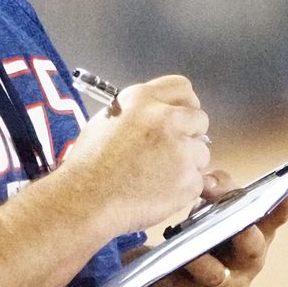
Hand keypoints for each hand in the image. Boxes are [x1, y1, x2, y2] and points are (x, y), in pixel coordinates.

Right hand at [63, 74, 213, 236]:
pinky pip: (198, 181)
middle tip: (170, 150)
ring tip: (156, 176)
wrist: (86, 199)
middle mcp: (165, 118)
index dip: (184, 104)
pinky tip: (159, 191)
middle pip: (199, 119)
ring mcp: (181, 149)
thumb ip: (138, 112)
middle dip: (189, 134)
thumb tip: (154, 117)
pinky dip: (184, 189)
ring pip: (201, 153)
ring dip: (187, 164)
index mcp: (141, 99)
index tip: (182, 116)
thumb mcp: (106, 120)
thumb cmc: (88, 165)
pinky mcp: (189, 179)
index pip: (182, 87)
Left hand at [150, 168, 287, 286]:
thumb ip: (217, 193)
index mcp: (255, 234)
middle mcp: (247, 261)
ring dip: (199, 260)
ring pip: (214, 273)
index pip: (273, 218)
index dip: (284, 205)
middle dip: (244, 235)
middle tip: (237, 225)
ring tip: (184, 250)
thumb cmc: (209, 240)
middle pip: (251, 248)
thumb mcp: (216, 215)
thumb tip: (204, 178)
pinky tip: (145, 263)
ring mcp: (226, 285)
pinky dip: (163, 277)